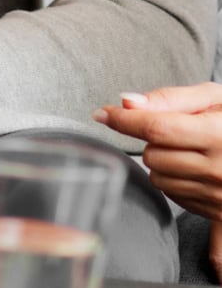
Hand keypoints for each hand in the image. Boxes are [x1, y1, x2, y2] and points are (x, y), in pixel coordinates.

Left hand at [97, 81, 221, 281]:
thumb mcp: (215, 98)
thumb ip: (171, 98)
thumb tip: (127, 101)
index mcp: (219, 136)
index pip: (156, 128)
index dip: (123, 119)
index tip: (102, 113)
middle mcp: (220, 170)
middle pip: (153, 154)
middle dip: (153, 140)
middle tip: (179, 132)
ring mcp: (220, 197)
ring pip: (158, 178)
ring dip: (162, 161)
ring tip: (188, 150)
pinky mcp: (219, 214)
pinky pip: (174, 197)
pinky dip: (174, 181)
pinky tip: (194, 170)